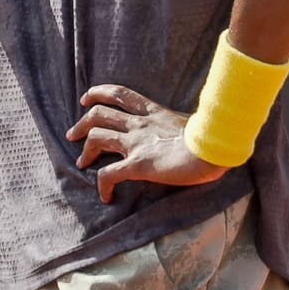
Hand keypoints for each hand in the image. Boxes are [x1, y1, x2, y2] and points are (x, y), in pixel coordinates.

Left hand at [67, 84, 227, 202]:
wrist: (215, 147)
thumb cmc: (212, 137)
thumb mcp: (193, 123)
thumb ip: (182, 126)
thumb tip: (193, 132)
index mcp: (153, 112)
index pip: (120, 94)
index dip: (99, 93)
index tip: (86, 99)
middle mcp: (140, 124)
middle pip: (99, 114)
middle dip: (82, 123)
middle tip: (73, 134)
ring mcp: (136, 143)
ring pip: (97, 138)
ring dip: (85, 150)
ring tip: (81, 162)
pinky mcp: (138, 165)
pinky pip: (109, 174)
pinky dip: (102, 185)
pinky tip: (106, 196)